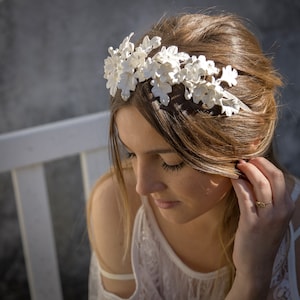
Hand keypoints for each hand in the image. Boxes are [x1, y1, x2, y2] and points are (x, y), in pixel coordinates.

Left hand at [230, 157, 293, 294]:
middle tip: (245, 160)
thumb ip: (267, 198)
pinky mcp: (252, 223)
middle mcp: (281, 210)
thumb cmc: (261, 238)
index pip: (280, 177)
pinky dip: (239, 184)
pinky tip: (233, 179)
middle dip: (258, 163)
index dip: (265, 164)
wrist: (256, 264)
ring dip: (247, 171)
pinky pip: (246, 197)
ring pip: (261, 185)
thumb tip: (253, 175)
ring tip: (237, 165)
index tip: (252, 159)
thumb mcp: (272, 217)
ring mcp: (268, 217)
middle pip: (274, 177)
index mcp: (287, 207)